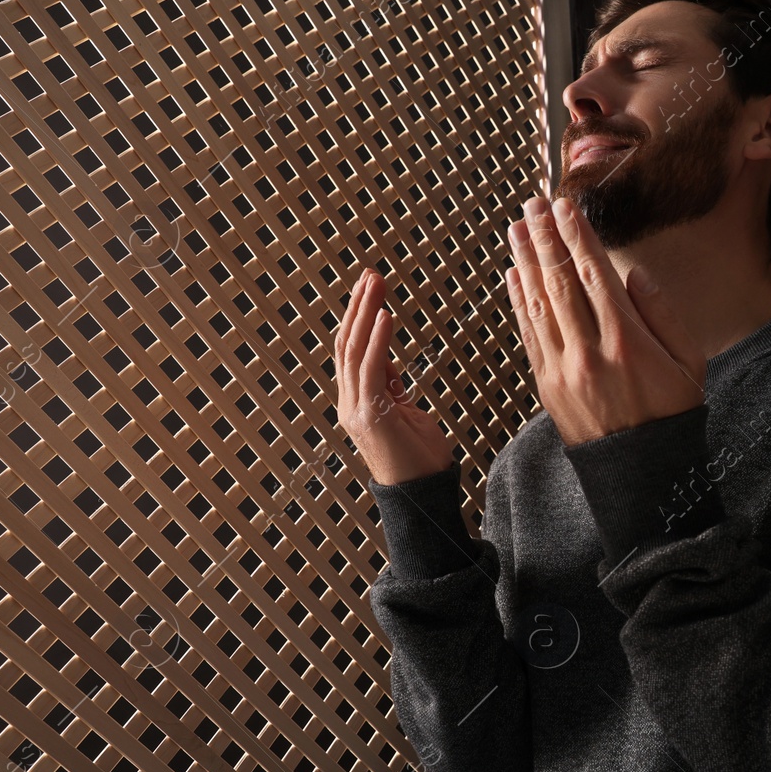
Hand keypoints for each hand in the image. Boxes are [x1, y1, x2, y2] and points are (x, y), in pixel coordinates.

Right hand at [333, 268, 455, 484]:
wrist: (424, 496)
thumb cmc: (420, 460)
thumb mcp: (406, 414)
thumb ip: (392, 389)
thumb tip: (388, 363)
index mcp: (358, 401)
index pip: (352, 351)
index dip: (359, 318)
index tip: (371, 290)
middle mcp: (350, 403)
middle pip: (347, 344)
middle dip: (358, 306)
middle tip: (370, 274)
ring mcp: (356, 410)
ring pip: (353, 351)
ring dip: (365, 313)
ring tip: (375, 283)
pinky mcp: (370, 416)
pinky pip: (370, 369)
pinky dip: (376, 340)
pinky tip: (383, 316)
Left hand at [504, 195, 704, 446]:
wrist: (642, 472)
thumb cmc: (673, 413)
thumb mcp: (689, 361)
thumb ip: (663, 313)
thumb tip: (633, 274)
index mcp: (628, 340)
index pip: (594, 274)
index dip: (576, 236)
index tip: (564, 207)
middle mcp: (590, 351)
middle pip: (560, 281)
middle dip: (544, 238)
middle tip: (532, 206)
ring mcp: (564, 369)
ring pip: (539, 303)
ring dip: (525, 261)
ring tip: (516, 229)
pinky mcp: (547, 386)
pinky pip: (529, 334)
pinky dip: (520, 301)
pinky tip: (515, 275)